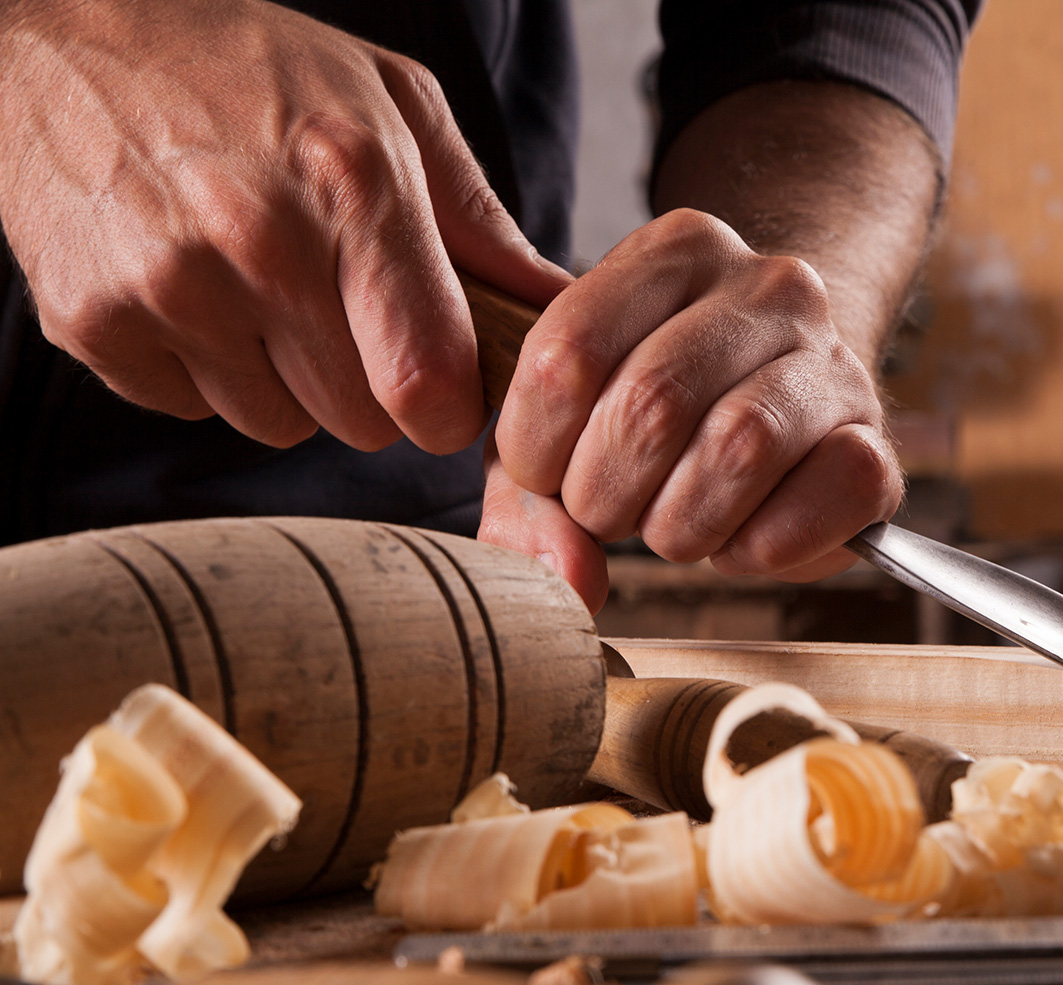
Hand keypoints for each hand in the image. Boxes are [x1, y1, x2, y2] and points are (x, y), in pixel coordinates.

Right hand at [0, 0, 568, 451]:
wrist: (62, 32)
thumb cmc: (247, 68)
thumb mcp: (388, 105)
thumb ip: (479, 218)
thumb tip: (557, 305)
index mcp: (352, 178)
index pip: (427, 380)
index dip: (448, 407)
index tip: (442, 390)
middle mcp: (257, 239)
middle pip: (363, 421)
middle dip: (369, 385)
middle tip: (339, 309)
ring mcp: (166, 286)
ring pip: (279, 425)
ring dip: (283, 380)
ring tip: (255, 285)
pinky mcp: (92, 322)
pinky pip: (194, 409)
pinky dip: (203, 370)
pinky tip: (192, 289)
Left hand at [485, 209, 902, 601]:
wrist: (787, 412)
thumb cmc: (662, 418)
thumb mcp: (572, 423)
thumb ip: (531, 491)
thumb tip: (562, 578)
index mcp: (679, 249)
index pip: (570, 349)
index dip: (536, 444)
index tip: (546, 475)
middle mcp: (769, 285)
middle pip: (652, 401)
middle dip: (605, 493)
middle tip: (608, 515)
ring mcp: (835, 360)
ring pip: (739, 447)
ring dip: (682, 524)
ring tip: (674, 528)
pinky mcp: (879, 444)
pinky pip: (819, 499)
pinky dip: (762, 547)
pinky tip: (741, 541)